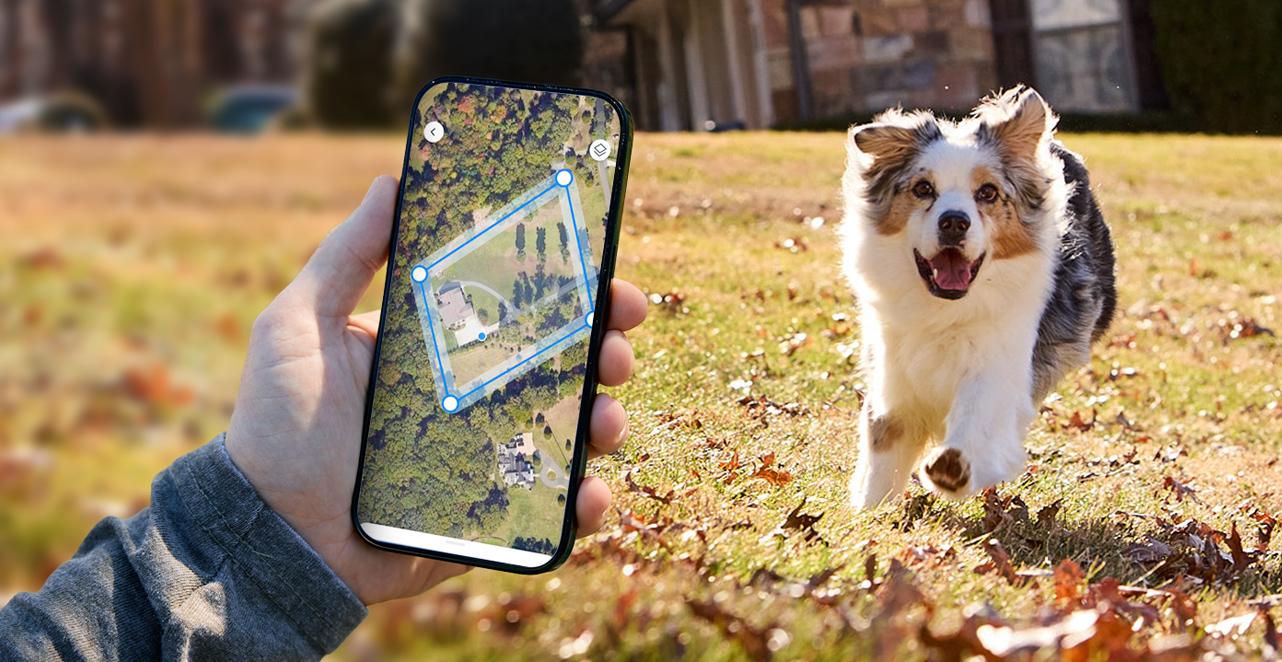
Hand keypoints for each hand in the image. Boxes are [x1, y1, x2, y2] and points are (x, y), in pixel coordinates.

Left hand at [225, 176, 646, 604]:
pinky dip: (585, 503)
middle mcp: (474, 399)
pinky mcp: (490, 518)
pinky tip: (589, 496)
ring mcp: (488, 458)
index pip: (522, 309)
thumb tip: (390, 182)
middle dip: (608, 351)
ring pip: (572, 433)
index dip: (575, 292)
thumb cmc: (276, 427)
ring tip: (605, 422)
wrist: (269, 534)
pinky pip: (553, 509)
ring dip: (607, 421)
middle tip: (616, 349)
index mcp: (441, 350)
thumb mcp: (298, 326)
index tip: (607, 276)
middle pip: (564, 367)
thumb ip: (344, 256)